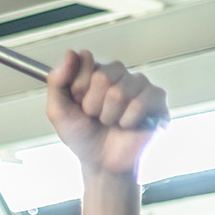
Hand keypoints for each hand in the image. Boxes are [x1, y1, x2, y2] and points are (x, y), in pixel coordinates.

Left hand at [46, 50, 166, 177]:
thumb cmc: (82, 136)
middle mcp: (119, 74)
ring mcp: (139, 85)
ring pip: (119, 92)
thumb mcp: (58, 111)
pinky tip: (127, 125)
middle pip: (103, 77)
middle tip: (94, 116)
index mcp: (95, 72)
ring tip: (110, 122)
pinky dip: (127, 121)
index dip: (77, 87)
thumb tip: (71, 53)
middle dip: (92, 105)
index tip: (77, 101)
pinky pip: (140, 103)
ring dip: (109, 116)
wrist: (100, 161)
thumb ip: (57, 82)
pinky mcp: (157, 98)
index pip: (85, 60)